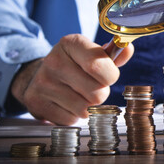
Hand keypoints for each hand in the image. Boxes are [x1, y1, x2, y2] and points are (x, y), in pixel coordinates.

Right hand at [11, 34, 133, 124]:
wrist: (39, 75)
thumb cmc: (75, 65)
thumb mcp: (92, 54)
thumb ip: (113, 54)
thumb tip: (127, 48)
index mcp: (71, 43)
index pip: (99, 65)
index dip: (110, 76)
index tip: (108, 75)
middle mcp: (54, 61)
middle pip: (97, 93)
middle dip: (100, 94)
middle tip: (91, 87)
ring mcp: (43, 82)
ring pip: (85, 109)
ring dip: (88, 107)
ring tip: (78, 95)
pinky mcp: (36, 102)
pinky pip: (71, 120)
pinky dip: (73, 116)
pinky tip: (66, 104)